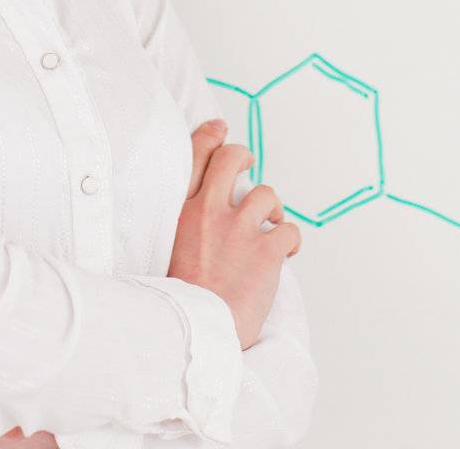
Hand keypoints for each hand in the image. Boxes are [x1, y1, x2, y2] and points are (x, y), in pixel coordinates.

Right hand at [167, 119, 301, 349]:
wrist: (197, 332)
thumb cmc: (182, 302)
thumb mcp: (167, 255)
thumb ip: (184, 231)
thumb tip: (202, 222)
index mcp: (181, 214)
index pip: (194, 158)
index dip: (209, 137)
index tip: (219, 128)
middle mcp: (209, 212)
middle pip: (231, 160)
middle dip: (243, 156)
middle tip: (249, 163)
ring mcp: (238, 229)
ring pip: (266, 195)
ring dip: (273, 209)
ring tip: (271, 226)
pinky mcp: (266, 250)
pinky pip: (289, 231)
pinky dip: (292, 240)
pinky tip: (287, 252)